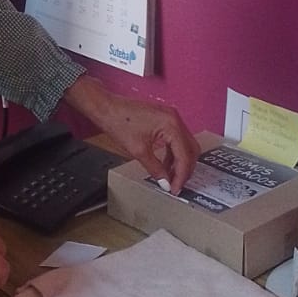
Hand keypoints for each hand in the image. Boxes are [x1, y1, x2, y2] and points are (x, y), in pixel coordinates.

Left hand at [62, 76, 197, 193]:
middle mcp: (175, 119)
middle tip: (176, 184)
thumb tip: (165, 182)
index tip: (175, 188)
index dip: (181, 175)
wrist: (106, 108)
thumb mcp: (138, 151)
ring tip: (170, 177)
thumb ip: (155, 168)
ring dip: (180, 162)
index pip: (185, 155)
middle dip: (185, 169)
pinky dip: (173, 153)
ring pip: (185, 145)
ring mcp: (171, 117)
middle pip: (190, 149)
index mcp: (171, 124)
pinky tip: (166, 164)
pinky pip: (176, 139)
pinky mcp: (164, 119)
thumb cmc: (119, 121)